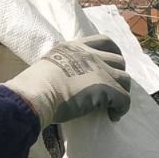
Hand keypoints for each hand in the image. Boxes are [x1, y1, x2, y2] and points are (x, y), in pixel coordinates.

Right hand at [5, 35, 132, 124]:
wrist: (34, 94)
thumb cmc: (33, 86)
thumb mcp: (49, 64)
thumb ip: (62, 66)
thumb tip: (63, 80)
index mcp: (75, 47)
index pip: (104, 41)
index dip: (113, 53)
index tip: (112, 66)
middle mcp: (90, 55)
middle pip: (118, 60)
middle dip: (118, 75)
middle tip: (112, 90)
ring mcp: (100, 70)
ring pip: (125, 79)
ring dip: (122, 92)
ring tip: (113, 106)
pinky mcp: (106, 88)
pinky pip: (124, 99)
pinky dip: (122, 109)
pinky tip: (113, 116)